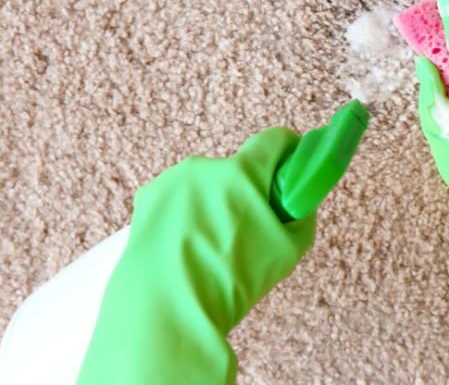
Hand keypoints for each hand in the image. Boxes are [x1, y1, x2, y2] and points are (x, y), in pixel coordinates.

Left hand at [78, 128, 314, 384]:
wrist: (165, 309)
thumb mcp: (288, 250)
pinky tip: (187, 247)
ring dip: (215, 202)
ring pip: (207, 184)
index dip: (289, 152)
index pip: (275, 140)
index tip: (292, 168)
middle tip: (252, 228)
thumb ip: (300, 216)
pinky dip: (187, 215)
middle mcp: (205, 167)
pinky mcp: (146, 198)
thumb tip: (298, 202)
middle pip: (239, 169)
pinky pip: (178, 198)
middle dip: (249, 190)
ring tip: (212, 247)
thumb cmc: (230, 280)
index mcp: (242, 172)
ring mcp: (172, 180)